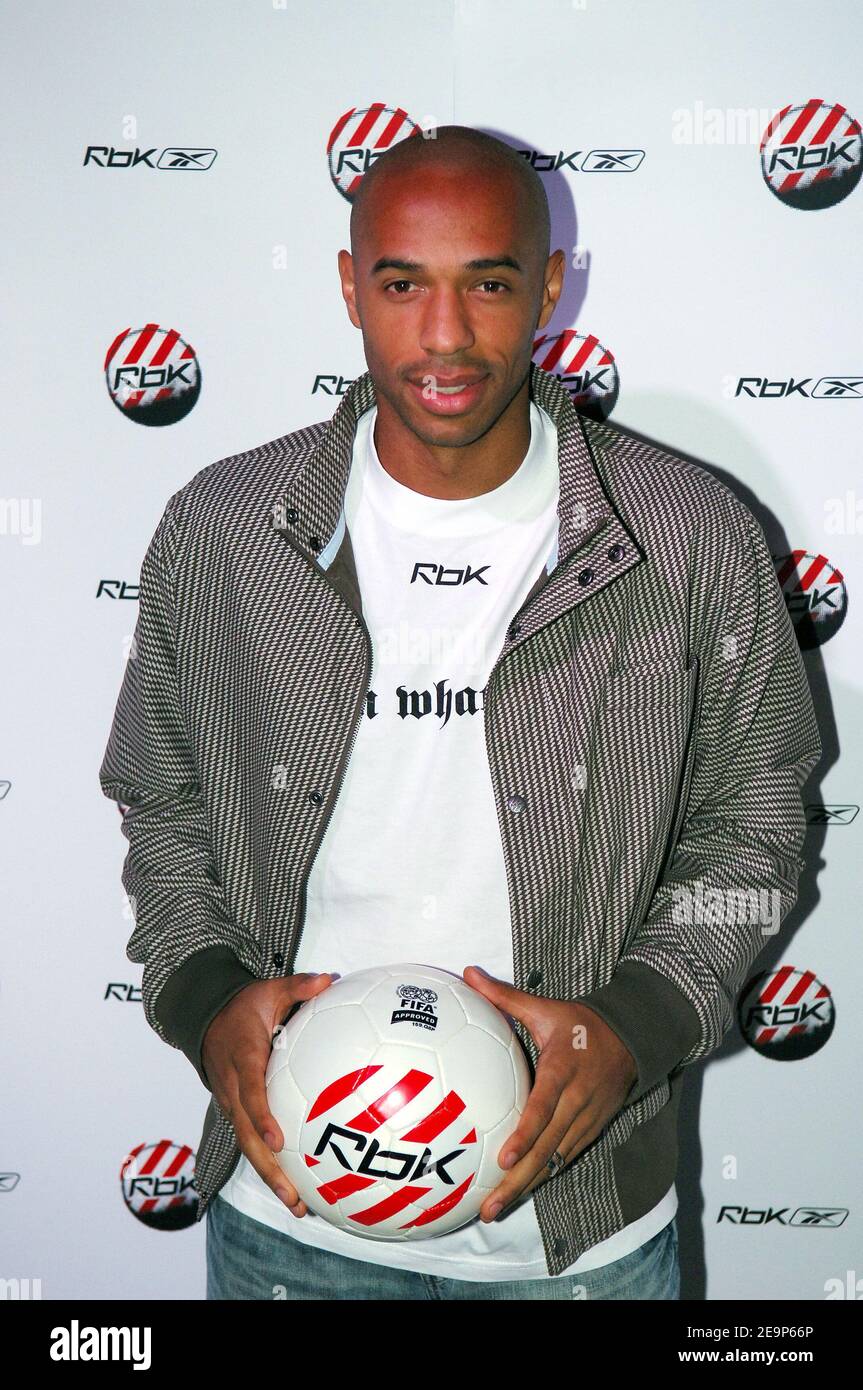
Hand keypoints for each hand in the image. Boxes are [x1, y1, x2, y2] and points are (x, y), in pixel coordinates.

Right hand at [202, 971, 332, 1216]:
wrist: (206, 1016)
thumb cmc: (244, 1005)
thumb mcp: (269, 989)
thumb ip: (298, 986)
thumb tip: (327, 979)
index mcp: (243, 1060)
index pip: (250, 1093)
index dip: (261, 1117)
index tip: (277, 1140)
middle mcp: (233, 1089)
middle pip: (247, 1136)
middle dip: (269, 1169)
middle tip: (293, 1196)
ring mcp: (231, 1104)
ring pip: (248, 1147)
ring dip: (270, 1177)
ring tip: (297, 1206)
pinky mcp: (235, 1111)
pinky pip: (250, 1141)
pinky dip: (268, 1166)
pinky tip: (294, 1187)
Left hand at [461, 965, 637, 1222]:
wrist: (632, 1039)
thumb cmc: (581, 1024)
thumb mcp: (545, 1007)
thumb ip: (505, 996)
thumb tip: (469, 974)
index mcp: (563, 1073)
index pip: (543, 1109)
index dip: (525, 1136)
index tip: (505, 1159)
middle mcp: (577, 1103)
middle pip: (546, 1149)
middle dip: (517, 1181)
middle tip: (488, 1207)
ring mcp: (586, 1122)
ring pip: (554, 1162)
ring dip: (527, 1187)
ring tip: (495, 1209)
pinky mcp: (590, 1131)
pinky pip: (564, 1159)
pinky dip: (543, 1178)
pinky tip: (519, 1194)